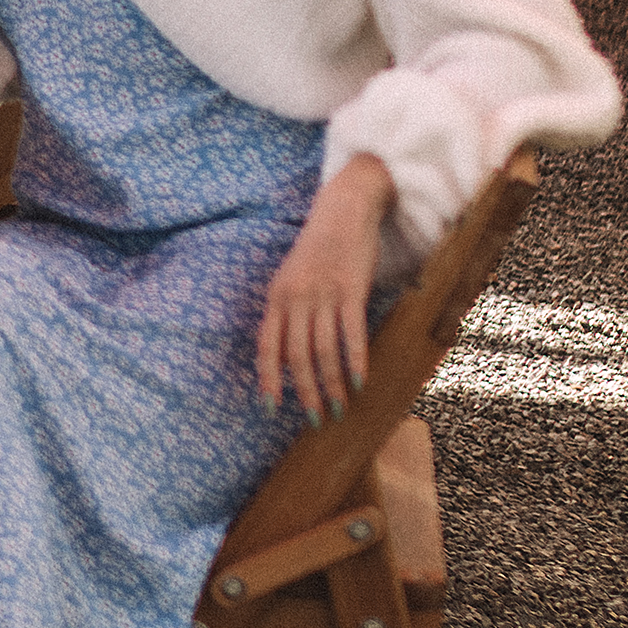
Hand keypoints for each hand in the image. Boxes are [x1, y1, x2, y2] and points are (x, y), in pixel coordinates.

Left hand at [256, 154, 393, 417]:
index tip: (271, 408)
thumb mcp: (291, 278)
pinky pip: (352, 334)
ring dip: (332, 385)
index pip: (267, 347)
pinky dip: (355, 361)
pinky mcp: (352, 289)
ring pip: (324, 351)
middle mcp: (295, 297)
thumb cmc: (318, 250)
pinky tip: (360, 381)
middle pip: (297, 357)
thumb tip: (284, 358)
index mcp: (276, 296)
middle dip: (305, 392)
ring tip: (340, 407)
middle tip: (316, 419)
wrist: (344, 209)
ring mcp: (323, 294)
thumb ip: (286, 313)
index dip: (268, 379)